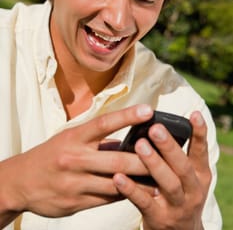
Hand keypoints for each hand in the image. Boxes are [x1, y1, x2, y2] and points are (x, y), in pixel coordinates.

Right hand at [0, 104, 153, 226]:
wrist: (22, 181)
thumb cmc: (52, 154)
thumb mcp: (69, 139)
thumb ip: (97, 140)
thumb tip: (126, 141)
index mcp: (74, 137)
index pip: (104, 123)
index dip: (128, 116)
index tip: (148, 110)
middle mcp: (75, 158)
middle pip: (117, 159)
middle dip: (144, 158)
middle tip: (166, 154)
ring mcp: (75, 182)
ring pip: (116, 183)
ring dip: (140, 182)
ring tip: (162, 179)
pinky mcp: (76, 202)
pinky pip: (107, 199)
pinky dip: (125, 195)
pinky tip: (139, 193)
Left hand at [113, 111, 210, 229]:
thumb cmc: (179, 193)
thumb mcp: (186, 177)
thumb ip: (175, 156)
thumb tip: (155, 125)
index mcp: (200, 174)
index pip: (200, 151)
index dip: (199, 133)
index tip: (193, 114)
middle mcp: (193, 190)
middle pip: (183, 166)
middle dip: (169, 146)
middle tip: (156, 128)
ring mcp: (177, 206)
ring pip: (168, 183)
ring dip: (153, 163)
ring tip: (139, 145)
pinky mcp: (159, 219)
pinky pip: (144, 202)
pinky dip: (132, 189)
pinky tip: (119, 177)